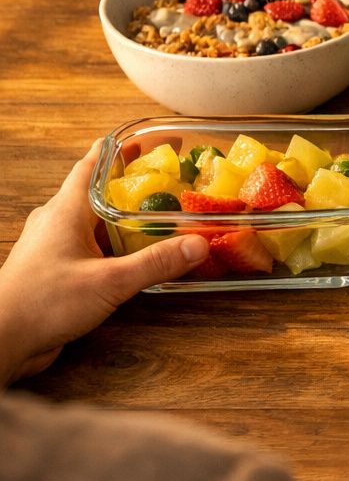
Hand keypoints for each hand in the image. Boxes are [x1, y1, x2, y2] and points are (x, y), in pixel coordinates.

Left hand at [0, 142, 208, 385]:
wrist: (2, 341)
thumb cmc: (44, 303)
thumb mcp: (109, 282)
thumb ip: (156, 262)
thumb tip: (198, 245)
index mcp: (65, 211)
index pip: (92, 164)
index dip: (121, 149)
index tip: (149, 139)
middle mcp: (56, 222)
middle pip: (97, 191)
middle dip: (132, 184)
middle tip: (167, 180)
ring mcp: (53, 247)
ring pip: (94, 221)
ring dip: (124, 217)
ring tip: (160, 217)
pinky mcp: (55, 271)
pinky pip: (90, 247)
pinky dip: (115, 244)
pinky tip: (135, 255)